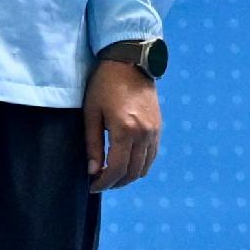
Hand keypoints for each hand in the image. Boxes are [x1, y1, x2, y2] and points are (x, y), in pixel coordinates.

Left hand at [84, 56, 161, 189]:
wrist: (129, 62)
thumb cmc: (104, 84)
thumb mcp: (91, 112)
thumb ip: (92, 143)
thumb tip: (92, 170)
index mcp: (125, 130)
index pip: (116, 169)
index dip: (104, 182)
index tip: (92, 186)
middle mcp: (144, 134)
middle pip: (132, 172)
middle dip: (115, 183)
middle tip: (100, 183)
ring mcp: (154, 132)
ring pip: (144, 167)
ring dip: (128, 176)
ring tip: (111, 175)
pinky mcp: (158, 127)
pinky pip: (152, 155)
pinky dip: (140, 165)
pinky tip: (126, 163)